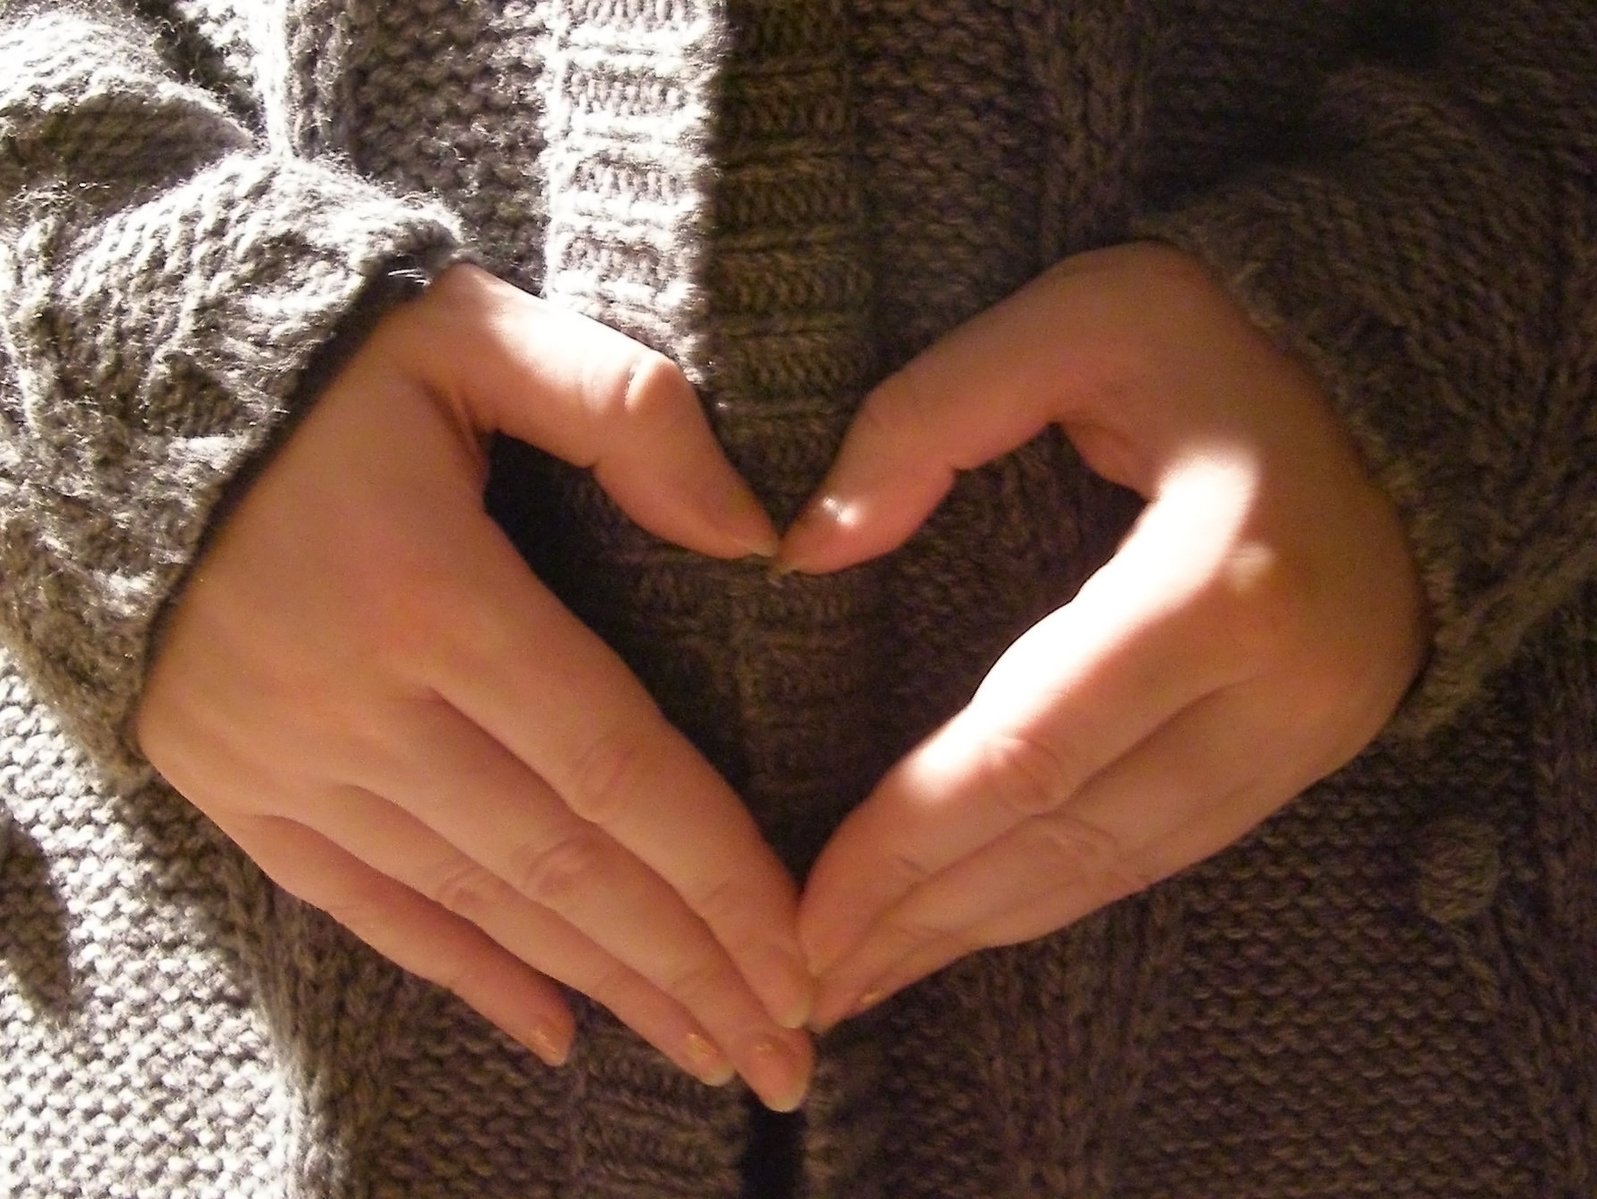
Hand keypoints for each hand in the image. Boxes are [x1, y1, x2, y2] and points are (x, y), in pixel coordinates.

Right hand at [136, 264, 812, 1109]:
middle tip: (786, 1052)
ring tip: (704, 1049)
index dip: (715, 870)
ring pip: (474, 903)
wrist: (131, 399)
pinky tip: (557, 1029)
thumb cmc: (337, 363)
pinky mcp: (232, 785)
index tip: (799, 953)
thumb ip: (627, 410)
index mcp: (432, 591)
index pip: (613, 763)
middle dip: (686, 966)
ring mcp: (281, 757)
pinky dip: (465, 973)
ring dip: (600, 986)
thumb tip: (752, 538)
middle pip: (559, 863)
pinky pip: (364, 905)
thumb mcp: (480, 330)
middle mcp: (352, 699)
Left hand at [785, 242, 1427, 1029]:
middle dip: (929, 919)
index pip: (1028, 752)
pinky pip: (1166, 850)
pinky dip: (1061, 896)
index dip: (907, 842)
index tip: (803, 909)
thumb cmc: (1217, 333)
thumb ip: (926, 416)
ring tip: (873, 975)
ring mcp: (1309, 735)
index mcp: (1221, 582)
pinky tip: (981, 920)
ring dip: (988, 931)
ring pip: (1121, 868)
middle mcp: (1282, 690)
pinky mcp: (1308, 751)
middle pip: (1071, 841)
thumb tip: (806, 550)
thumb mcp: (1071, 322)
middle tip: (809, 985)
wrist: (1392, 377)